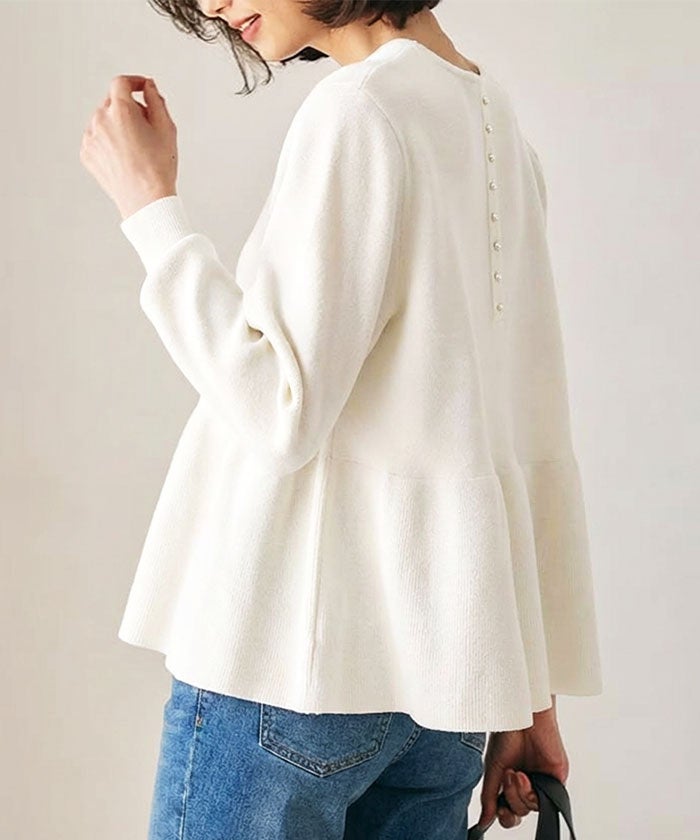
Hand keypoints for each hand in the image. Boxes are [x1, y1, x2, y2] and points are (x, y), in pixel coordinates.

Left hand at [80, 75, 177, 219]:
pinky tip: (124, 157)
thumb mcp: (166, 128)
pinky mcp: (86, 153)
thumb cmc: (158, 168)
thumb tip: (148, 86)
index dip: (134, 82)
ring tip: (136, 148)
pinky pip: (97, 138)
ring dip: (117, 125)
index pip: (121, 83)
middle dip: (129, 108)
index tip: (142, 87)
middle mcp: (100, 120)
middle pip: (113, 102)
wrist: (145, 200)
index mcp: (120, 111)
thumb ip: (156, 100)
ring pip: (103, 120)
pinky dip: (108, 141)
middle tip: (147, 128)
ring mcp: (90, 138)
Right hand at [476, 705, 568, 830]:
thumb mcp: (493, 768)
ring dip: (519, 793)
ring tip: (515, 772)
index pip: (509, 811)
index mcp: (511, 783)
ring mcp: (541, 783)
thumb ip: (490, 797)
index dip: (504, 815)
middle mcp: (527, 785)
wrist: (522, 716)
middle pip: (519, 811)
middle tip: (506, 777)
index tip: (498, 808)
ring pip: (531, 807)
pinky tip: (526, 776)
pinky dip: (533, 792)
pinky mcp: (555, 780)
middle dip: (511, 798)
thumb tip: (484, 822)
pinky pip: (547, 800)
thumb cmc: (507, 734)